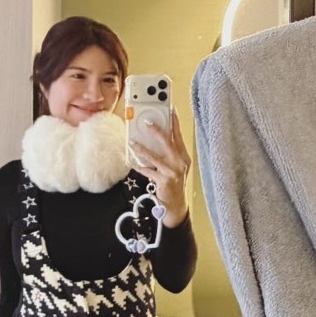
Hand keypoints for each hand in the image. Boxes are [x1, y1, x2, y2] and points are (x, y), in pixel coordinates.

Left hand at [129, 108, 191, 226]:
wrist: (176, 206)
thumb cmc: (173, 184)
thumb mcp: (175, 167)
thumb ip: (168, 155)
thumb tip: (154, 140)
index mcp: (183, 157)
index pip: (178, 137)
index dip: (174, 123)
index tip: (170, 111)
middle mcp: (180, 163)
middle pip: (168, 142)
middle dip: (157, 131)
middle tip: (146, 122)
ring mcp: (173, 172)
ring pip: (155, 157)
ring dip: (142, 149)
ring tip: (132, 143)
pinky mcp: (164, 181)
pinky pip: (149, 171)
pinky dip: (141, 167)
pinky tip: (133, 164)